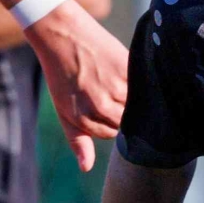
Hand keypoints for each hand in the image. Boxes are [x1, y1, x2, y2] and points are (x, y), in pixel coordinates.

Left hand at [26, 3, 126, 171]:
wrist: (61, 34)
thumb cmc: (60, 74)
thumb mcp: (64, 110)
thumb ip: (78, 140)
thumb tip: (86, 168)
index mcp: (83, 118)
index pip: (111, 134)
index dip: (111, 122)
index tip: (108, 107)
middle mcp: (100, 106)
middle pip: (126, 122)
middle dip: (123, 112)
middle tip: (114, 93)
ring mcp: (115, 87)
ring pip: (137, 106)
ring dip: (132, 98)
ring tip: (119, 82)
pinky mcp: (127, 68)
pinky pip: (143, 86)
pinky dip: (141, 84)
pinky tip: (130, 74)